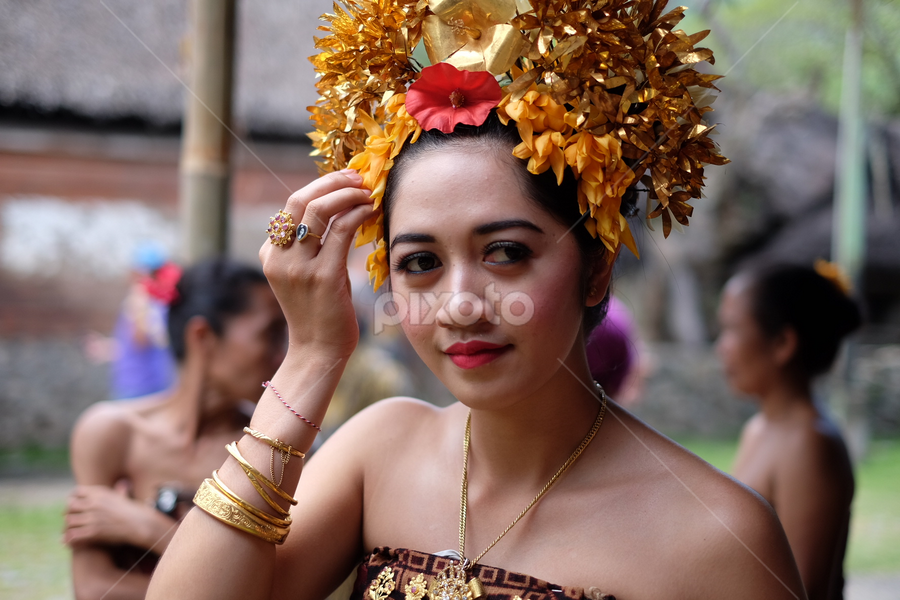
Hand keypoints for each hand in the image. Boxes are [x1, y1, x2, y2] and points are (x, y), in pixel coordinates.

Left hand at [63, 484, 173, 548]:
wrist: (139, 524)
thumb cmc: (133, 511)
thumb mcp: (123, 496)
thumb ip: (117, 490)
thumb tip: (122, 483)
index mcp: (100, 493)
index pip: (76, 491)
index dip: (73, 498)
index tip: (74, 504)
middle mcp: (93, 504)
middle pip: (70, 505)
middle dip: (69, 512)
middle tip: (71, 518)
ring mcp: (92, 518)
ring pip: (69, 520)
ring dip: (68, 526)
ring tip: (69, 530)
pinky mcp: (92, 532)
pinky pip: (72, 534)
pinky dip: (68, 539)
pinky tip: (68, 542)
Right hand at [259, 170, 374, 360]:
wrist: (317, 352)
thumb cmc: (320, 313)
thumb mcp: (305, 274)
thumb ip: (311, 245)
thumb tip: (337, 208)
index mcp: (270, 254)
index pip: (291, 205)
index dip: (320, 186)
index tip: (345, 179)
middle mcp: (279, 257)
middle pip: (299, 199)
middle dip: (331, 181)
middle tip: (357, 177)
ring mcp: (299, 267)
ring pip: (319, 210)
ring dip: (347, 193)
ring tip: (368, 192)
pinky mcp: (323, 277)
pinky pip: (342, 231)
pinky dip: (358, 214)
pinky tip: (370, 211)